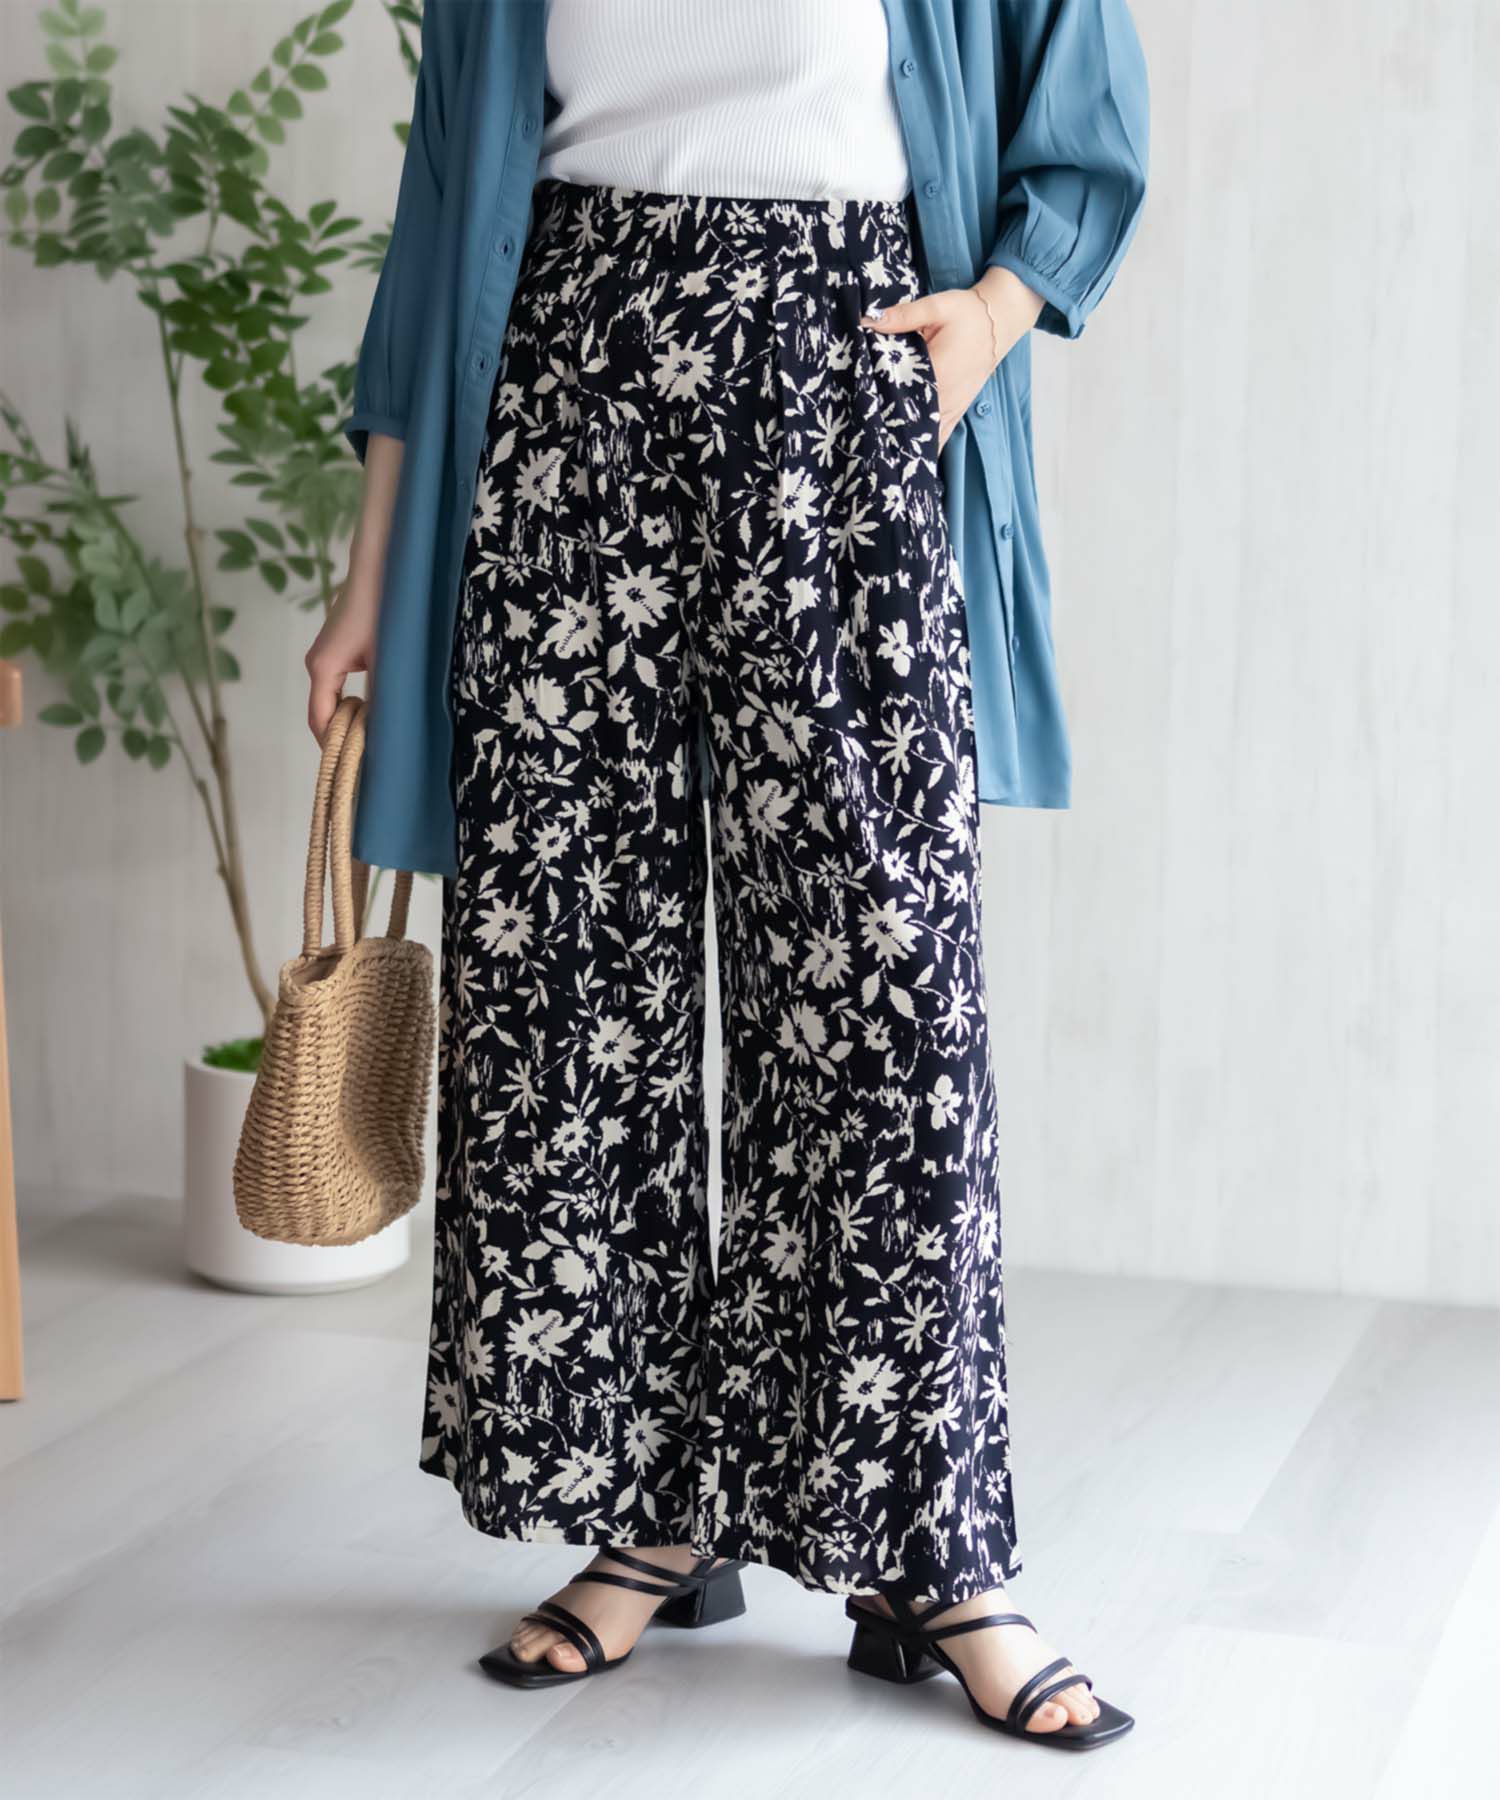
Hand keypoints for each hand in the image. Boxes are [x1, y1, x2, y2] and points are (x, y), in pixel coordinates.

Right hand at [305, 572, 376, 744]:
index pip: (320, 720)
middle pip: (323, 713)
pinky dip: (351, 703)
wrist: (381, 569)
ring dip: (349, 720)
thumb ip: (381, 696)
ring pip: (332, 700)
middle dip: (342, 737)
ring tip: (372, 740)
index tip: (354, 767)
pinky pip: (337, 687)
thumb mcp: (386, 659)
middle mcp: (318, 663)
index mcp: (322, 667)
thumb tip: (382, 732)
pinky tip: (374, 710)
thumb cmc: (384, 609)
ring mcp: (325, 656)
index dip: (334, 746)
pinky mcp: (338, 650)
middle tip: (367, 759)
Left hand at [861, 265, 1042, 450]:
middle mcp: (946, 397)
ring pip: (927, 437)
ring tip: (883, 459)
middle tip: (865, 444)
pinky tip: (910, 459)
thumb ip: (902, 317)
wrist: (1000, 320)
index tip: (861, 422)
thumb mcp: (936, 307)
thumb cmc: (968, 313)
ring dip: (907, 445)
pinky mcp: (958, 409)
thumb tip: (868, 321)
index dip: (880, 411)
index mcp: (938, 373)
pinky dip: (927, 447)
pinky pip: (942, 437)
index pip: (901, 399)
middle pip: (912, 424)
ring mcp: (954, 407)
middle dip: (889, 434)